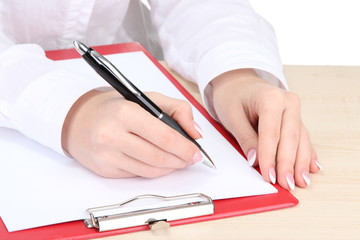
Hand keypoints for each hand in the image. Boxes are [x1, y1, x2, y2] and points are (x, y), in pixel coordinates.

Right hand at [61, 89, 202, 177]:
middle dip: (181, 160)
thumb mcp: (147, 98)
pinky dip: (154, 170)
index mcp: (126, 113)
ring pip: (150, 170)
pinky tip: (159, 163)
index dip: (185, 148)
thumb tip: (196, 133)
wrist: (78, 119)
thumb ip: (177, 109)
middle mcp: (113, 135)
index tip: (197, 152)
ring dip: (170, 167)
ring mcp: (107, 155)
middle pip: (159, 157)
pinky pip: (138, 174)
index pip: (164, 137)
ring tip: (178, 161)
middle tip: (191, 158)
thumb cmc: (115, 107)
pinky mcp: (105, 169)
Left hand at [211, 69, 320, 189]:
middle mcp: (288, 103)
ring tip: (301, 181)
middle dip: (288, 164)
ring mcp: (294, 110)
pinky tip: (312, 167)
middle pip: (290, 138)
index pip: (272, 134)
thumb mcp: (231, 116)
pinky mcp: (295, 118)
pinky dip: (306, 154)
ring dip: (301, 163)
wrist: (238, 83)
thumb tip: (255, 160)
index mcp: (271, 98)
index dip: (270, 157)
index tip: (269, 176)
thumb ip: (244, 138)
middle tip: (286, 184)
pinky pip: (303, 138)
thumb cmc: (233, 96)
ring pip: (300, 140)